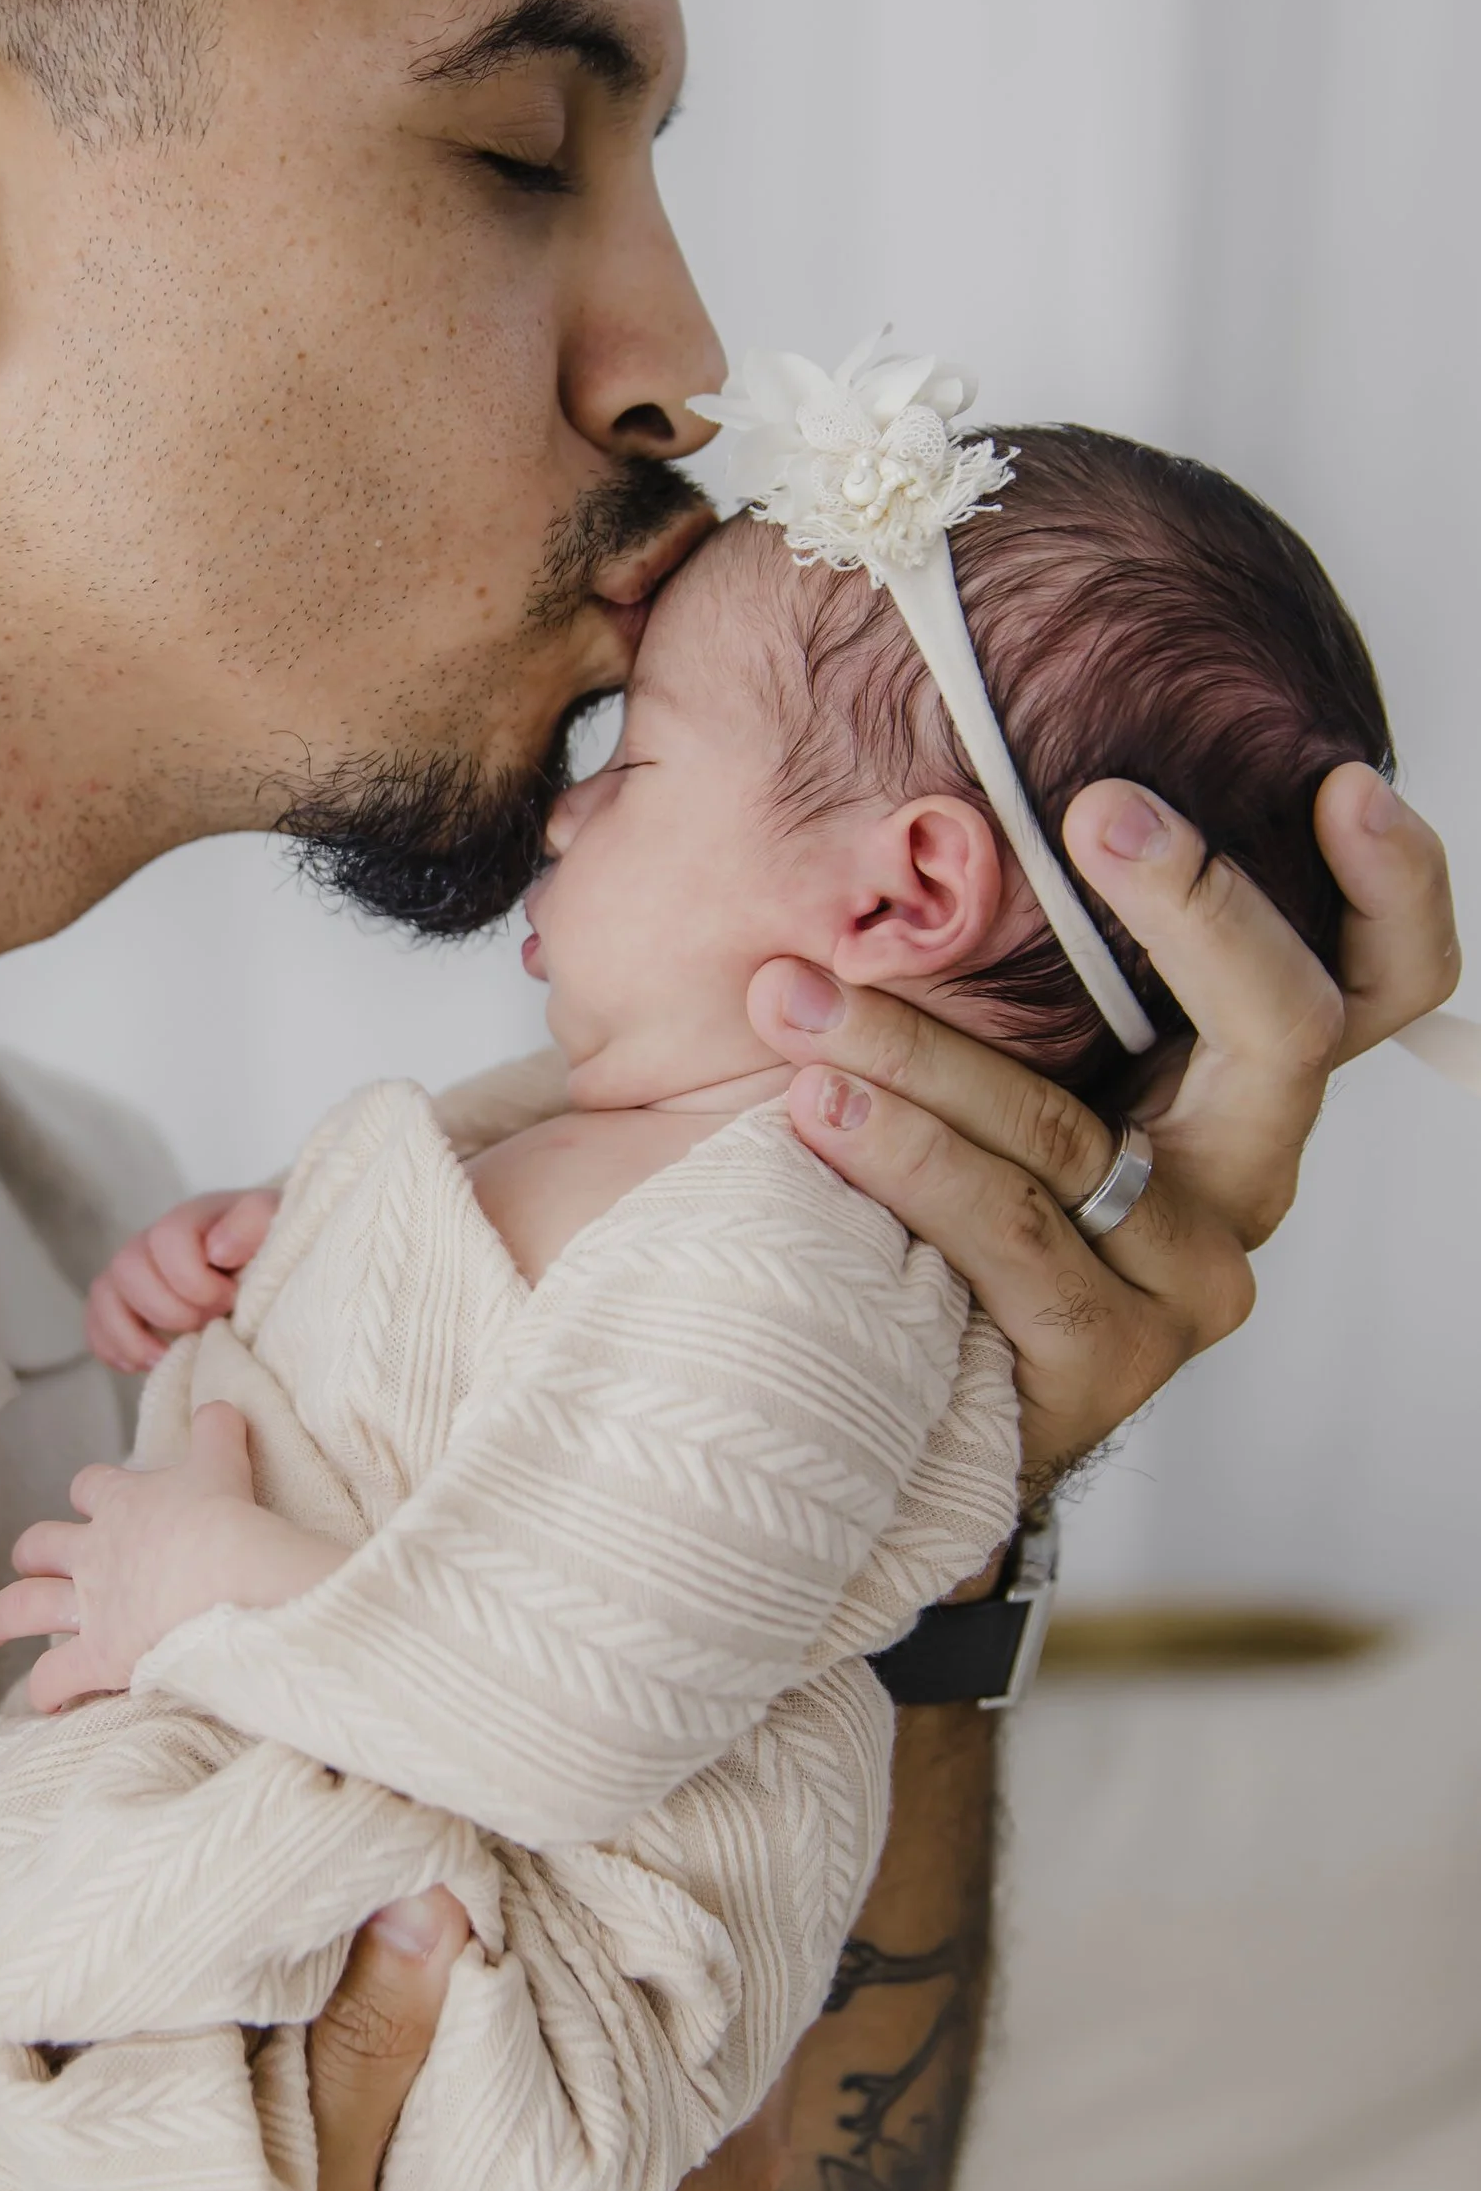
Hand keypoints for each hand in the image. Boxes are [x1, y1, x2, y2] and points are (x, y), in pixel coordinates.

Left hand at [0, 1401, 340, 1707]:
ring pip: (25, 1606)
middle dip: (32, 1552)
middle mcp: (95, 1552)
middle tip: (31, 1561)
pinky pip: (55, 1677)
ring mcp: (92, 1605)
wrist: (232, 1574)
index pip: (90, 1488)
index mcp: (125, 1504)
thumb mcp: (224, 1463)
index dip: (90, 1494)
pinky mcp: (100, 1655)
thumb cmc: (229, 1519)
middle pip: (41, 1543)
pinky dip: (47, 1691)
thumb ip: (217, 1433)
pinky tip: (46, 1702)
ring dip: (3, 1616)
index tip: (98, 1501)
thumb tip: (221, 1406)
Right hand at [13, 1891, 786, 2190]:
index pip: (726, 2185)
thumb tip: (442, 1898)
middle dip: (634, 2106)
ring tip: (516, 2055)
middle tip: (609, 1978)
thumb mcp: (297, 2183)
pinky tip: (418, 2181)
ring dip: (553, 2174)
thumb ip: (375, 2038)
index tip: (730, 1980)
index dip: (742, 2081)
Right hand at [85, 1187, 277, 1371]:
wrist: (264, 1268)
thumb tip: (218, 1249)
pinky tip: (143, 1364)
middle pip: (129, 1268)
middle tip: (209, 1324)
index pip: (167, 1238)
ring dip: (133, 1334)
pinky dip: (112, 1347)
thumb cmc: (271, 1249)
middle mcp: (153, 1242)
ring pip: (104, 1295)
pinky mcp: (125, 1307)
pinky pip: (96, 1324)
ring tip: (168, 1356)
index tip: (231, 1299)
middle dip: (169, 1309)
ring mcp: (135, 1275)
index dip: (195, 1279)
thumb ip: (254, 1222)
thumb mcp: (275, 1226)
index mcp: (190, 1219)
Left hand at [746, 762, 1459, 1488]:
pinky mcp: (1108, 1358)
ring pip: (1069, 1133)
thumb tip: (942, 800)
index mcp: (1237, 1090)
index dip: (1393, 889)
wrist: (879, 1406)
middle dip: (1196, 906)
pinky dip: (904, 1162)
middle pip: (1284, 1031)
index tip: (1339, 785)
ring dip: (920, 1048)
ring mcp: (1184, 1279)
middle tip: (1097, 813)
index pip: (1380, 982)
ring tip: (798, 995)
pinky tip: (815, 1114)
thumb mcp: (998, 1052)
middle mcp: (1240, 1179)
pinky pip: (1007, 1236)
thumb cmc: (929, 1191)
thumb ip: (1022, 959)